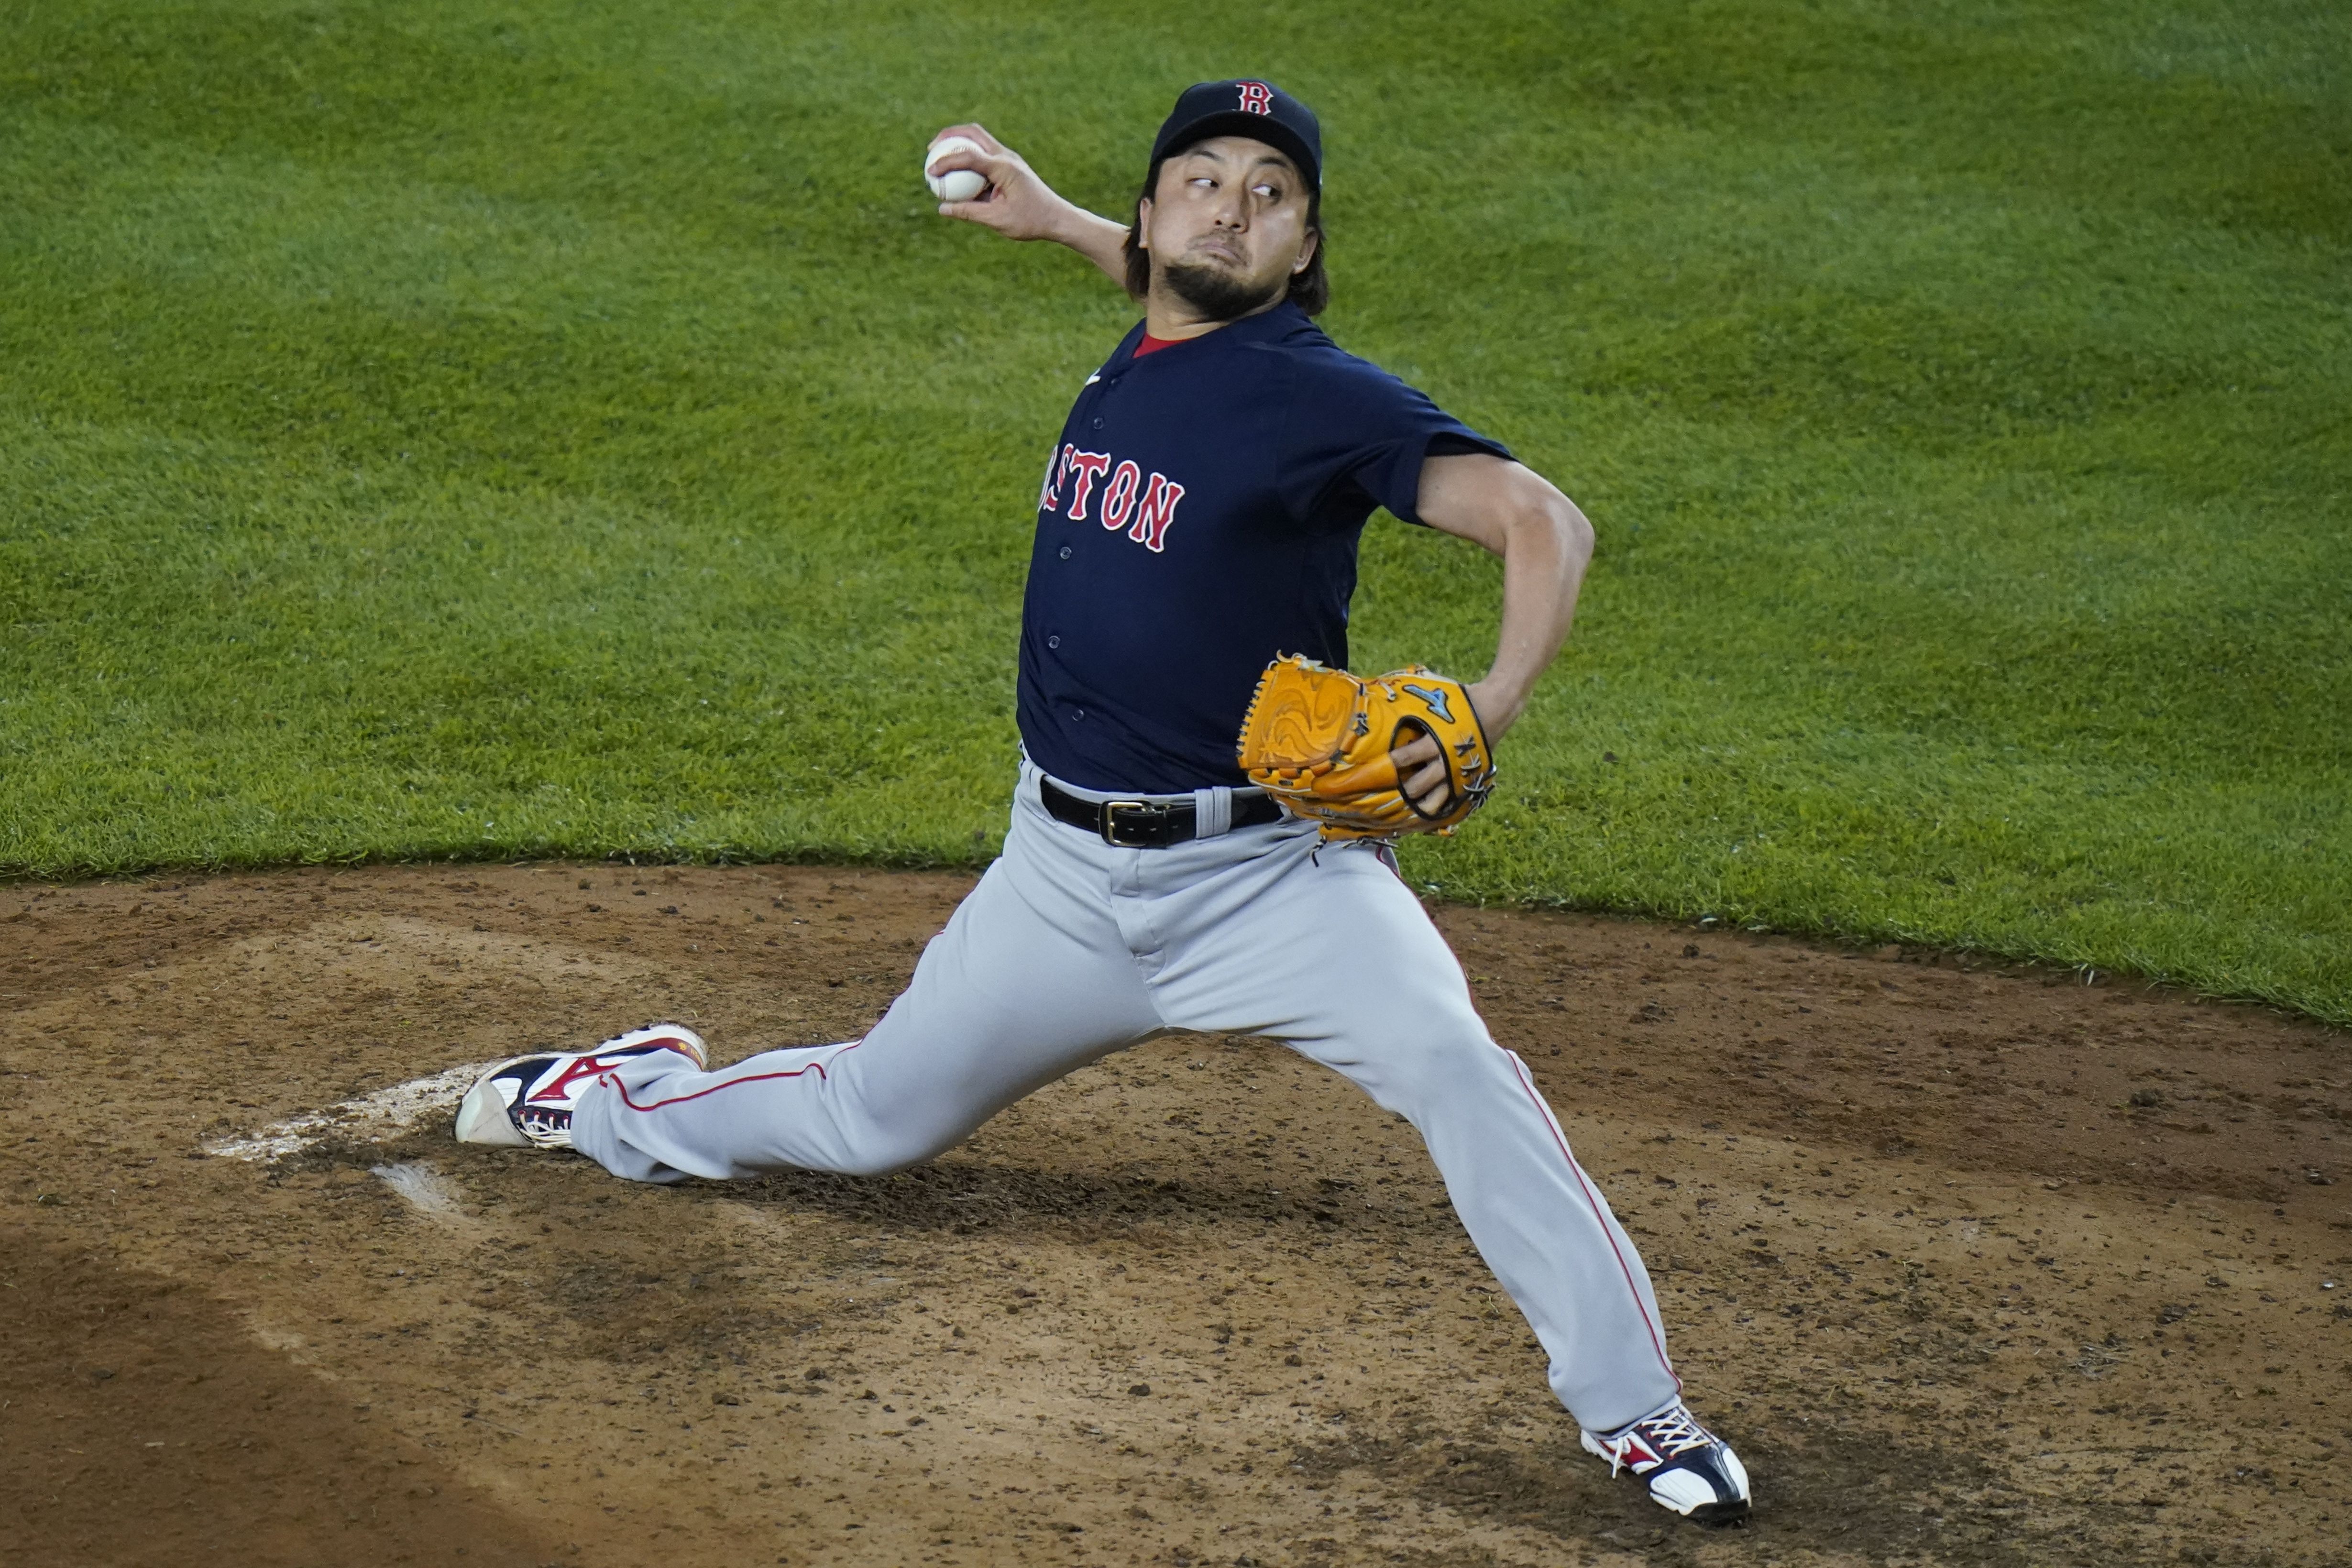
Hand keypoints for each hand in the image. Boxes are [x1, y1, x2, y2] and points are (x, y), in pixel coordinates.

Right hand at [926, 123, 1078, 240]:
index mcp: (1004, 167)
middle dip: (949, 136)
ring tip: (939, 156)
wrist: (1057, 218)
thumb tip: (942, 209)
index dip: (946, 161)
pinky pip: (984, 154)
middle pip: (973, 132)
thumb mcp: (997, 220)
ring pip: (979, 139)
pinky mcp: (1009, 165)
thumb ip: (969, 212)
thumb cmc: (1031, 221)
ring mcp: (1009, 158)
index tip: (930, 171)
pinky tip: (957, 172)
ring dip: (959, 143)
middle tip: (931, 149)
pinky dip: (968, 157)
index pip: (969, 155)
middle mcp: (1006, 157)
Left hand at [1389, 678, 1510, 814]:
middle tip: (1382, 792)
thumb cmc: (1458, 701)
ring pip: (1433, 803)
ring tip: (1400, 812)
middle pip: (1416, 787)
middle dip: (1398, 790)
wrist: (1494, 708)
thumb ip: (1410, 705)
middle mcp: (1445, 762)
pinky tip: (1421, 819)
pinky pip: (1448, 804)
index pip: (1404, 759)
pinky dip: (1434, 811)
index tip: (1368, 772)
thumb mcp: (1433, 700)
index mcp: (1435, 742)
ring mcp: (1457, 775)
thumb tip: (1379, 696)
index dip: (1386, 766)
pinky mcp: (1466, 782)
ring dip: (1415, 807)